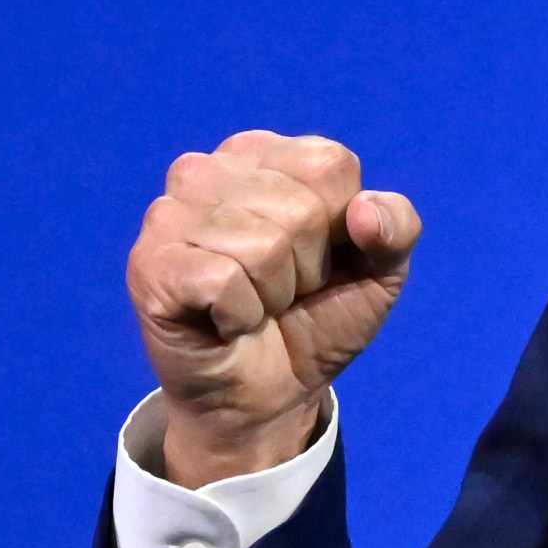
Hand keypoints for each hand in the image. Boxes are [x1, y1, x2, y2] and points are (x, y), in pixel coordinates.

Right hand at [125, 131, 421, 486]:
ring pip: (263, 246)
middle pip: (301, 209)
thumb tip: (364, 211)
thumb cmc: (317, 316)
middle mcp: (209, 168)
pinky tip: (224, 319)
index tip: (320, 256)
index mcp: (265, 153)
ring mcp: (170, 213)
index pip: (330, 165)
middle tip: (281, 288)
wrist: (270, 393)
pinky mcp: (150, 264)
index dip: (341, 225)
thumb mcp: (381, 270)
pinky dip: (241, 314)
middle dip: (307, 266)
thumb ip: (398, 226)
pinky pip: (224, 281)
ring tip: (253, 302)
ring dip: (273, 294)